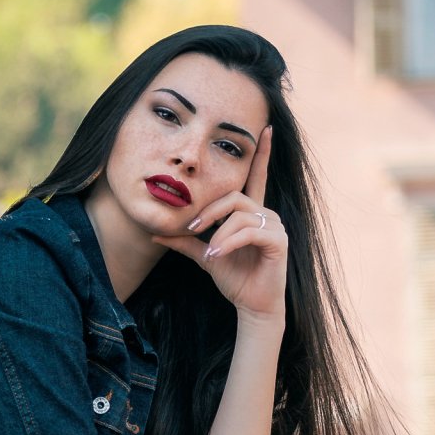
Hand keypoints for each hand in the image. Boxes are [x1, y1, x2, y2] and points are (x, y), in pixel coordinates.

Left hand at [150, 124, 284, 323]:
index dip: (262, 154)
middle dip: (209, 211)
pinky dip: (229, 242)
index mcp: (250, 213)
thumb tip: (155, 234)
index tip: (265, 128)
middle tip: (192, 228)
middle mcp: (266, 214)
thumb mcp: (204, 256)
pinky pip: (249, 232)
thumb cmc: (234, 278)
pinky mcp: (279, 241)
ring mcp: (275, 226)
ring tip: (208, 253)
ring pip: (240, 214)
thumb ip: (185, 242)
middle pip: (235, 196)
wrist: (250, 305)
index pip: (256, 177)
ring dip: (218, 232)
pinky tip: (217, 256)